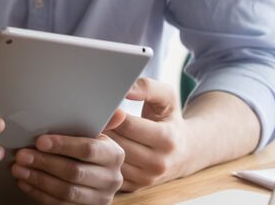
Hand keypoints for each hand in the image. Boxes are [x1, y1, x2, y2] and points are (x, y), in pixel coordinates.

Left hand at [9, 114, 127, 203]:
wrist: (97, 178)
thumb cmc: (91, 151)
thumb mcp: (96, 136)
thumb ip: (100, 123)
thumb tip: (116, 111)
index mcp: (114, 155)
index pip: (88, 150)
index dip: (63, 145)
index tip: (40, 141)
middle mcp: (111, 179)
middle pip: (74, 172)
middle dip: (44, 163)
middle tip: (22, 155)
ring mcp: (99, 198)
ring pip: (65, 191)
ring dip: (38, 179)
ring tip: (19, 168)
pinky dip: (39, 193)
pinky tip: (25, 182)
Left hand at [103, 77, 191, 191]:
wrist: (185, 152)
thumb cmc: (170, 119)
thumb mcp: (167, 98)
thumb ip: (147, 87)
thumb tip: (126, 87)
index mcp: (167, 139)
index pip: (128, 126)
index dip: (112, 114)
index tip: (102, 105)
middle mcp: (159, 163)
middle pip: (118, 143)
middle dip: (103, 129)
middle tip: (90, 117)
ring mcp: (147, 178)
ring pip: (112, 160)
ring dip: (99, 146)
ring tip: (92, 131)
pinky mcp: (136, 187)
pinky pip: (111, 172)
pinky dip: (101, 161)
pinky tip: (97, 148)